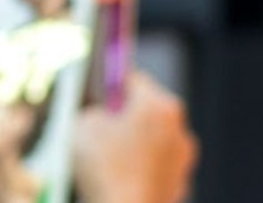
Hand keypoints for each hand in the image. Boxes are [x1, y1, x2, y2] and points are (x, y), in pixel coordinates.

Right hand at [73, 72, 197, 202]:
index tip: (98, 89)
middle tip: (98, 127)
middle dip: (123, 116)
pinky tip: (119, 179)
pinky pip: (155, 167)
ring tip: (106, 160)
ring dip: (133, 145)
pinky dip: (141, 169)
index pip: (132, 78)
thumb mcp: (81, 127)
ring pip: (152, 141)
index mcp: (158, 104)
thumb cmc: (106, 171)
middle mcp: (178, 128)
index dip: (109, 83)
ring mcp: (181, 159)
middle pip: (146, 110)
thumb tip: (96, 116)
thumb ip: (91, 111)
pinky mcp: (179, 184)